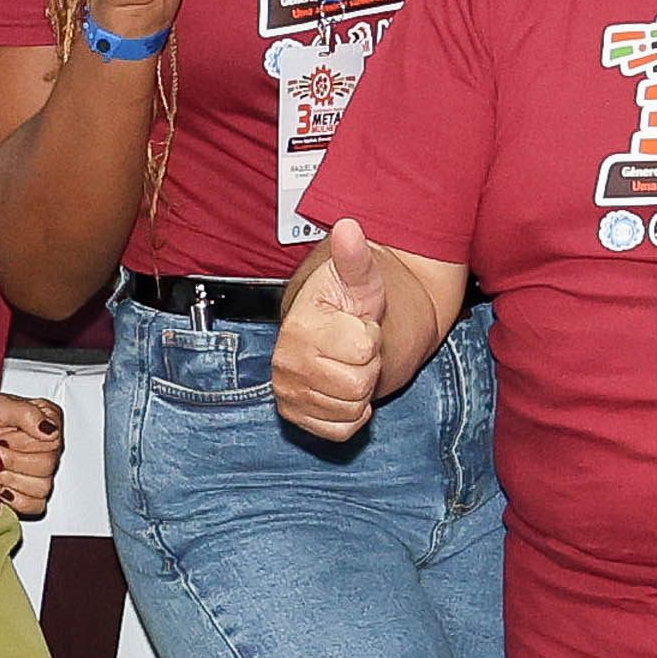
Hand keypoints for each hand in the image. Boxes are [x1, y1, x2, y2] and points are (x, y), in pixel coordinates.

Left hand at [0, 390, 65, 524]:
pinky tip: (2, 488)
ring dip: (14, 480)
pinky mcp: (27, 493)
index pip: (53, 441)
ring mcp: (37, 471)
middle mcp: (45, 447)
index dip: (24, 443)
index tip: (4, 438)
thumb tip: (48, 430)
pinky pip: (36, 505)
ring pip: (43, 488)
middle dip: (14, 461)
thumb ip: (27, 413)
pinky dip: (18, 500)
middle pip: (48, 466)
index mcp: (45, 422)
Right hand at [267, 227, 403, 443]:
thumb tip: (349, 227)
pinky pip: (341, 430)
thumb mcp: (359, 278)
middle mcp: (286, 363)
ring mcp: (289, 392)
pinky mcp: (297, 416)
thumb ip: (355, 256)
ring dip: (360, 390)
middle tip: (354, 348)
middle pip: (359, 383)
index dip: (369, 336)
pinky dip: (352, 414)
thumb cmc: (349, 303)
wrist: (337, 330)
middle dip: (367, 365)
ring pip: (351, 408)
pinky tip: (344, 388)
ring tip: (347, 365)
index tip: (356, 324)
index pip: (362, 349)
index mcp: (299, 327)